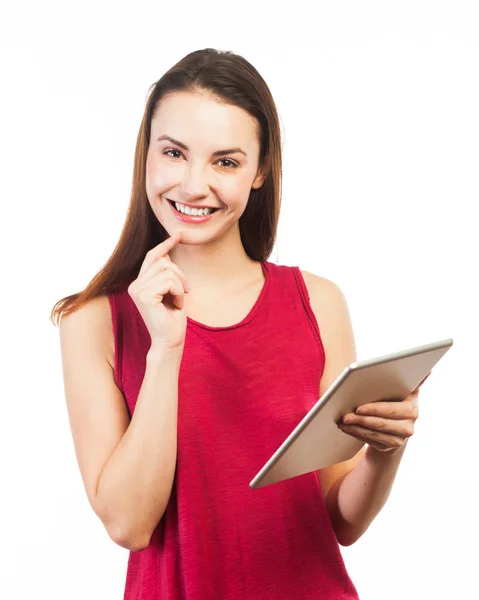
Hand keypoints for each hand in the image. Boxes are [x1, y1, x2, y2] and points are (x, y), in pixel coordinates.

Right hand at [128, 232, 189, 350]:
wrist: (170, 341)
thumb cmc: (172, 319)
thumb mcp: (171, 291)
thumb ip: (165, 274)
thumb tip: (166, 253)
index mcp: (140, 283)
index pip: (152, 257)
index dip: (165, 244)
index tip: (179, 235)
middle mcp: (135, 285)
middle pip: (163, 261)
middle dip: (180, 274)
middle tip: (184, 293)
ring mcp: (137, 289)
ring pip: (168, 270)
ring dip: (180, 285)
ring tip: (178, 301)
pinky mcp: (143, 295)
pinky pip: (169, 281)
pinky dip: (178, 292)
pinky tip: (176, 305)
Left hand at [337, 373, 430, 452]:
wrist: (397, 423)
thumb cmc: (396, 399)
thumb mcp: (405, 389)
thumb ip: (413, 381)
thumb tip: (429, 370)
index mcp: (412, 408)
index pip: (392, 410)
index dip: (375, 409)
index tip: (359, 407)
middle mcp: (409, 426)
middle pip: (381, 423)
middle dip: (361, 419)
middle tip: (345, 415)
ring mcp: (400, 439)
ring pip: (374, 433)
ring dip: (356, 427)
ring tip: (342, 420)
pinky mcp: (389, 447)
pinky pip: (370, 440)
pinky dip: (356, 433)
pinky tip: (346, 427)